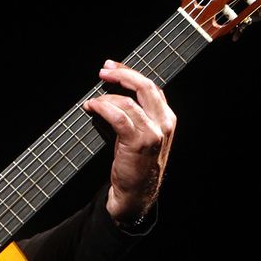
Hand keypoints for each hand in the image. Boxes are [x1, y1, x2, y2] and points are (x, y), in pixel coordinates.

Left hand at [82, 60, 175, 224]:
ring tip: (93, 102)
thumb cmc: (136, 163)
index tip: (111, 67)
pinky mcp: (138, 143)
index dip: (129, 73)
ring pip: (128, 101)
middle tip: (103, 71)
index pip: (150, 86)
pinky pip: (119, 116)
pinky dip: (103, 108)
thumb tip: (115, 90)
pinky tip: (93, 108)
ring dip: (106, 97)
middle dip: (122, 74)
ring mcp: (153, 133)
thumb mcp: (144, 135)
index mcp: (167, 118)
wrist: (136, 193)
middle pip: (145, 86)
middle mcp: (164, 123)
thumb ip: (139, 113)